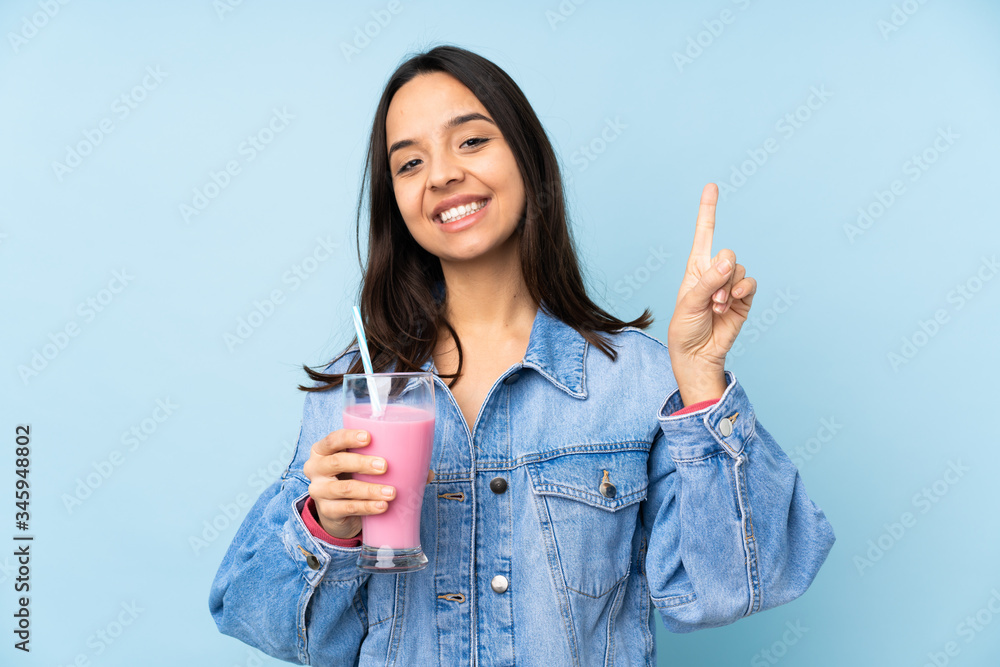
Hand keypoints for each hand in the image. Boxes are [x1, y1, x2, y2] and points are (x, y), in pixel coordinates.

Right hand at [302, 429, 432, 539]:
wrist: (338, 510)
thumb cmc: (354, 477)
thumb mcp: (363, 466)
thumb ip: (390, 461)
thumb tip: (427, 472)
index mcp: (323, 450)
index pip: (332, 439)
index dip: (349, 437)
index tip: (369, 437)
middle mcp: (315, 468)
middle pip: (336, 462)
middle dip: (362, 463)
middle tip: (385, 466)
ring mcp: (319, 490)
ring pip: (344, 488)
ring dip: (370, 490)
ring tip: (392, 492)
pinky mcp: (326, 511)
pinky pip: (347, 508)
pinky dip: (367, 507)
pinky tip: (382, 506)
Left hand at [667, 184, 756, 388]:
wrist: (697, 355)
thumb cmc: (685, 329)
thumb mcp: (689, 303)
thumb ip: (708, 281)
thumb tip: (728, 262)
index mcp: (695, 269)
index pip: (704, 234)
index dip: (708, 210)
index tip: (711, 187)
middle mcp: (714, 273)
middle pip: (727, 253)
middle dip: (721, 274)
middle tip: (711, 298)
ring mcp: (730, 286)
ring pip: (739, 270)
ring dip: (729, 288)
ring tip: (717, 308)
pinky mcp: (744, 300)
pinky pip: (750, 284)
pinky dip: (742, 291)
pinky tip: (731, 304)